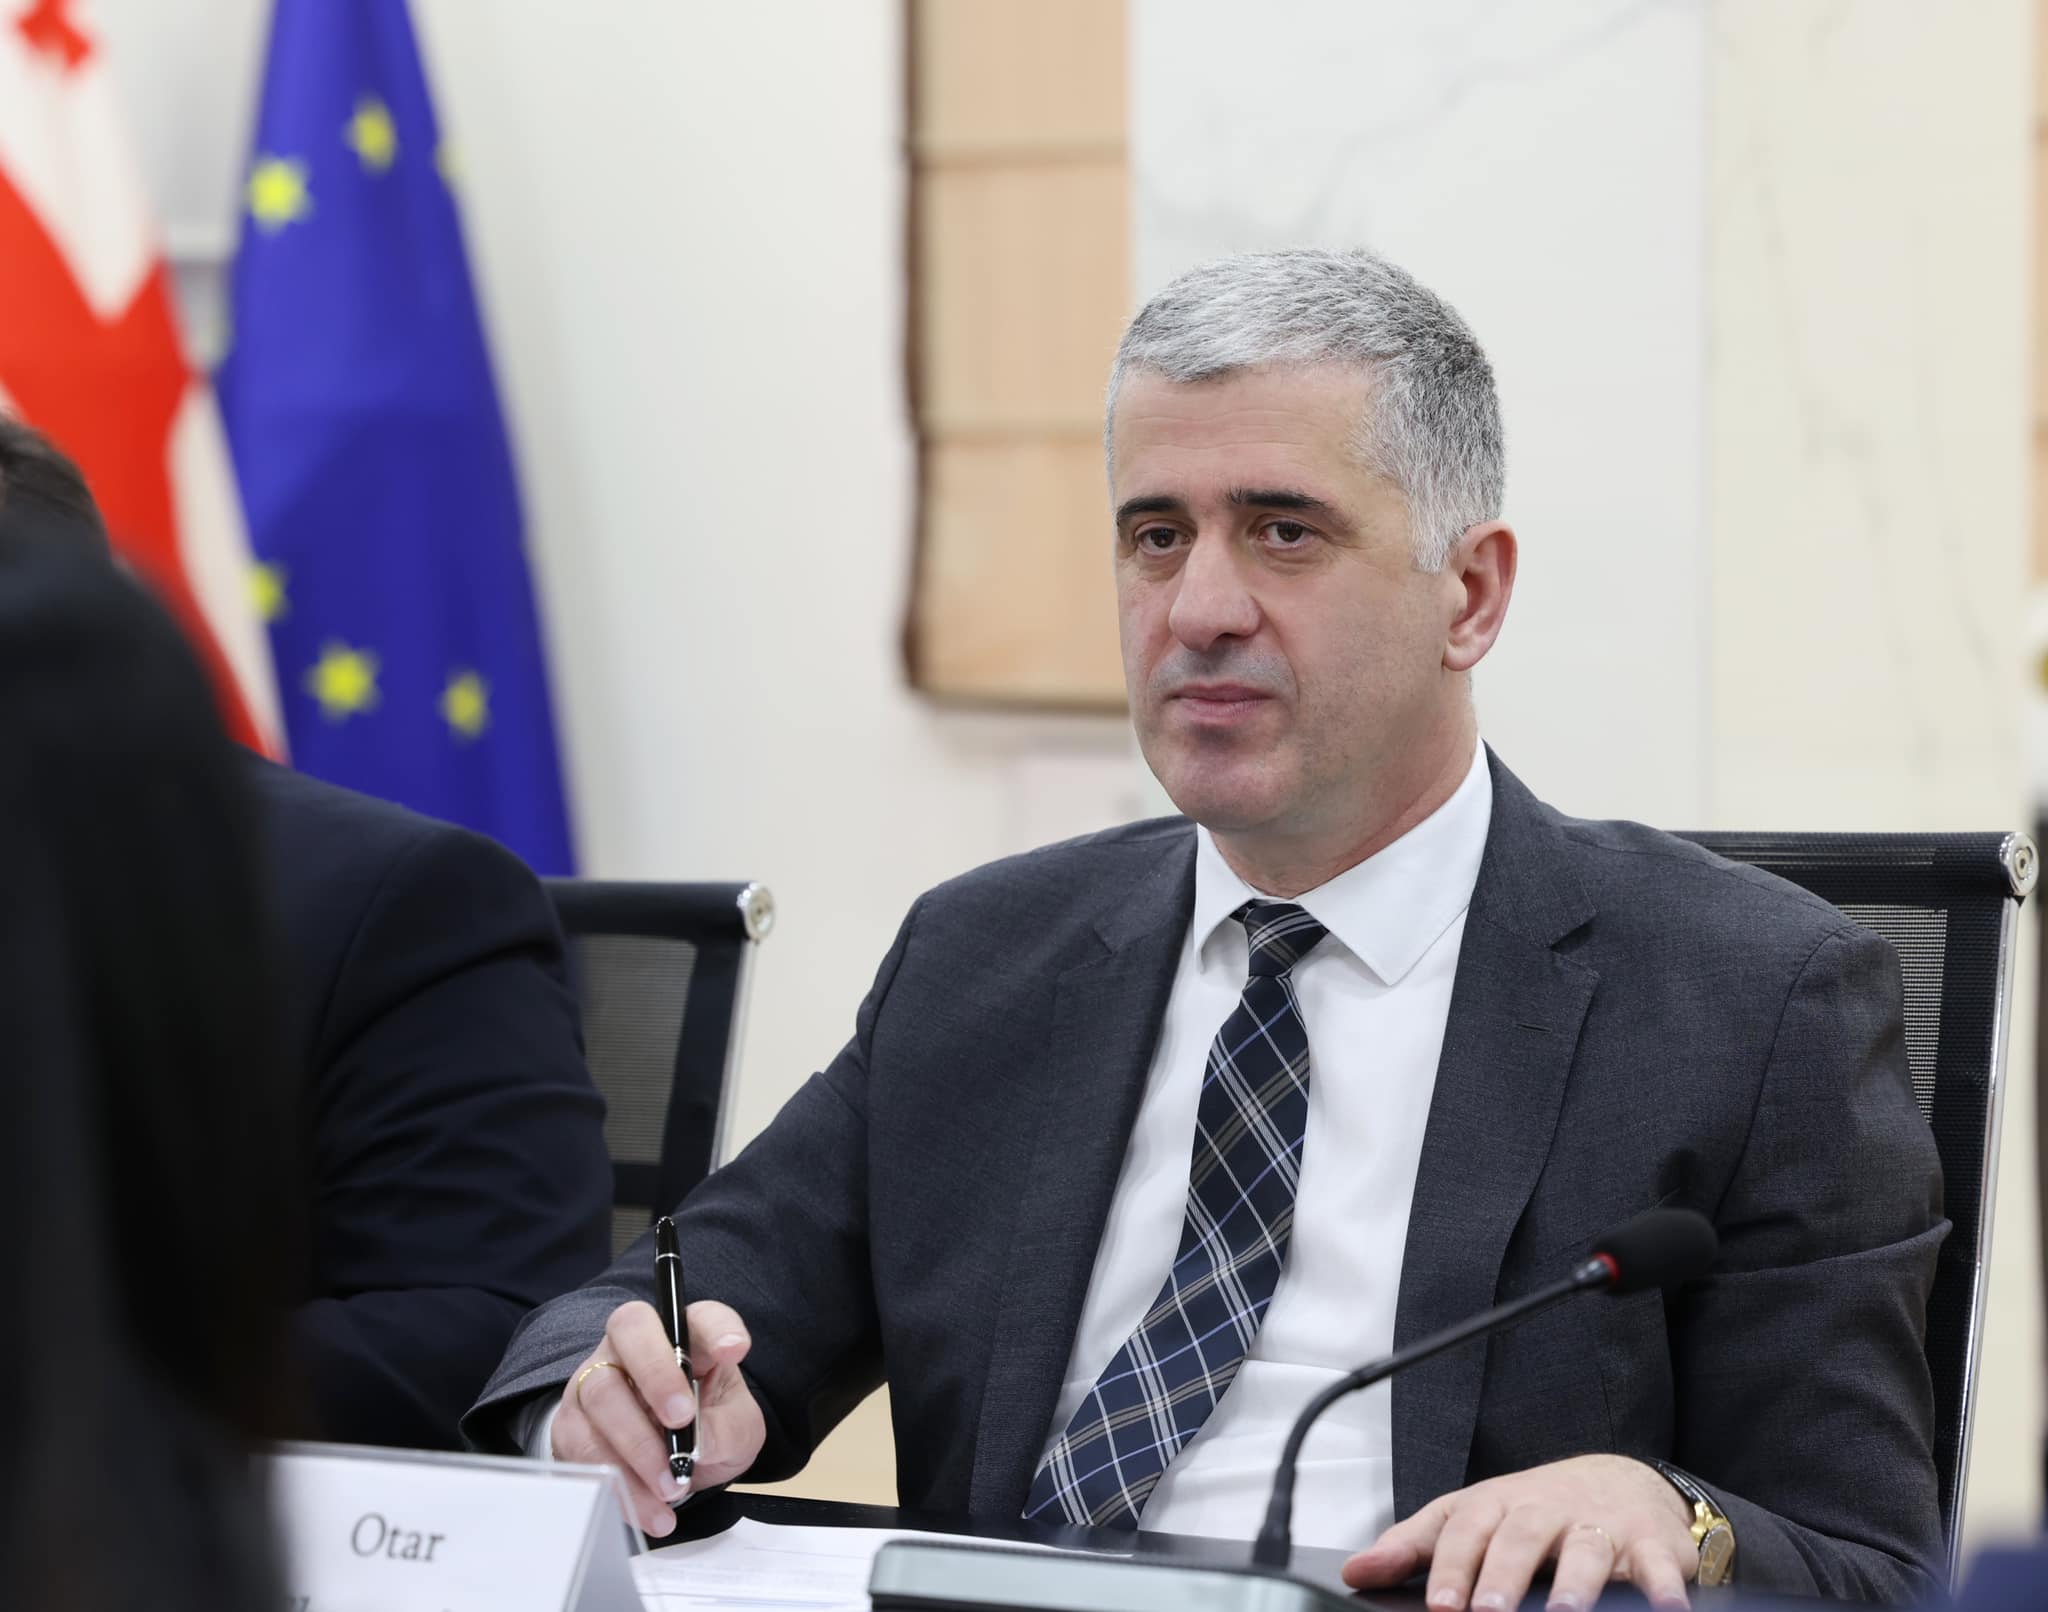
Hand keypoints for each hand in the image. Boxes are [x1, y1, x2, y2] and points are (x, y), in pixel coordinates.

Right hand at [551, 1298, 765, 1536]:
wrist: (668, 1468)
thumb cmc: (706, 1431)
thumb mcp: (735, 1430)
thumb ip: (727, 1430)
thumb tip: (699, 1442)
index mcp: (687, 1336)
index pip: (701, 1316)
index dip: (717, 1327)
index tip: (735, 1350)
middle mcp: (634, 1345)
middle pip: (631, 1331)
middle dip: (657, 1375)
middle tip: (682, 1419)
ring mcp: (595, 1378)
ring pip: (601, 1394)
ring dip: (638, 1446)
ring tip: (672, 1486)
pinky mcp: (571, 1424)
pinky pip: (582, 1447)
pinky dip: (619, 1483)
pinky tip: (649, 1509)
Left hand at [1341, 1454, 1698, 1611]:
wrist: (1620, 1480)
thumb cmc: (1532, 1511)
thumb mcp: (1471, 1518)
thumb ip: (1414, 1547)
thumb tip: (1355, 1573)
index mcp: (1497, 1503)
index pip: (1466, 1529)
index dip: (1451, 1566)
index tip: (1438, 1604)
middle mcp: (1546, 1509)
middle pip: (1521, 1534)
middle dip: (1504, 1574)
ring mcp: (1599, 1526)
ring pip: (1586, 1548)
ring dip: (1577, 1583)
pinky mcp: (1650, 1546)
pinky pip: (1659, 1566)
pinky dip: (1664, 1589)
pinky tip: (1664, 1610)